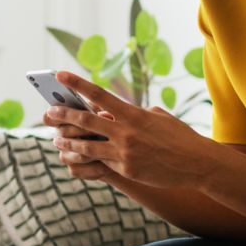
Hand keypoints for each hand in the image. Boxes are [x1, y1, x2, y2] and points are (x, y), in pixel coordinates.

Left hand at [38, 71, 222, 189]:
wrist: (197, 163)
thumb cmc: (179, 136)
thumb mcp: (159, 116)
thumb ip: (136, 114)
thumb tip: (119, 113)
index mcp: (133, 114)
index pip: (98, 94)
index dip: (77, 84)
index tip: (59, 75)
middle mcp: (126, 132)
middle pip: (86, 120)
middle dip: (64, 115)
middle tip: (48, 113)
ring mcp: (124, 153)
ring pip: (87, 146)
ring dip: (69, 142)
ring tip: (57, 139)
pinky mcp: (126, 170)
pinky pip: (101, 163)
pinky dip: (87, 159)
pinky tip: (75, 158)